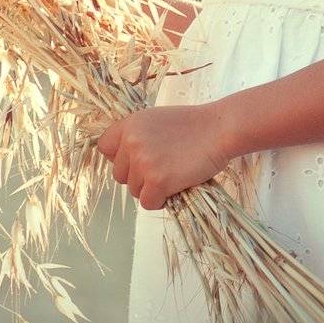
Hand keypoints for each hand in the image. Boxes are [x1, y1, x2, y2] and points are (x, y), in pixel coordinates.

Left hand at [95, 101, 235, 210]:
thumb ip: (136, 136)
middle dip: (138, 176)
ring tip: (172, 174)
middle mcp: (131, 142)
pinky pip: (147, 202)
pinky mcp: (158, 181)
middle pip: (119, 174)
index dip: (120, 157)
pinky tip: (175, 187)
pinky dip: (160, 200)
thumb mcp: (155, 120)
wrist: (218, 129)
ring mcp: (143, 162)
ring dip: (151, 188)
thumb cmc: (192, 125)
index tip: (136, 159)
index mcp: (130, 124)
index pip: (104, 147)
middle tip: (161, 168)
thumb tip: (125, 160)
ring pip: (134, 190)